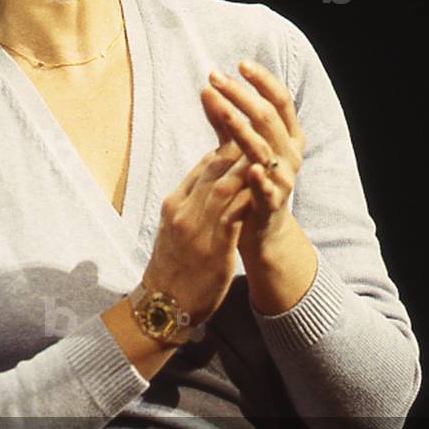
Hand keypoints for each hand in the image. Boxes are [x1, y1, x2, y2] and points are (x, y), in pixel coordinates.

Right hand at [143, 141, 253, 325]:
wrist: (161, 307)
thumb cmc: (170, 270)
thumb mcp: (171, 230)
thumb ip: (188, 205)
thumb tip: (205, 183)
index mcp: (174, 203)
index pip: (203, 165)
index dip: (226, 144)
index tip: (247, 129)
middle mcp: (183, 209)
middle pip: (213, 167)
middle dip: (238, 142)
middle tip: (261, 122)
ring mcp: (196, 227)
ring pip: (224, 184)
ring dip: (247, 163)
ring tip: (268, 144)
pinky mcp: (213, 247)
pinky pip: (233, 214)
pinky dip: (248, 195)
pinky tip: (264, 184)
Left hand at [200, 60, 305, 259]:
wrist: (263, 231)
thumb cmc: (250, 181)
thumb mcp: (239, 146)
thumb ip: (224, 118)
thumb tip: (206, 86)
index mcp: (288, 135)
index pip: (280, 100)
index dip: (263, 80)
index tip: (240, 63)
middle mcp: (290, 153)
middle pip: (268, 118)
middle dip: (242, 96)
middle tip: (216, 78)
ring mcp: (284, 179)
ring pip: (264, 149)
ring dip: (242, 129)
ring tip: (225, 112)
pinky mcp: (273, 204)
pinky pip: (268, 189)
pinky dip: (261, 179)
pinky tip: (252, 169)